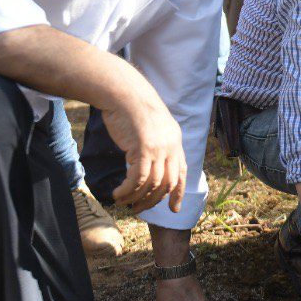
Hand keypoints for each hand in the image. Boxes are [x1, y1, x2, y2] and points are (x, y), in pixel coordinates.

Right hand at [104, 93, 187, 212]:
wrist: (123, 91)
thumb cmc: (131, 106)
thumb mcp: (150, 125)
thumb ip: (155, 142)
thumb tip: (148, 161)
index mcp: (175, 140)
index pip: (182, 172)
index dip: (178, 193)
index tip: (173, 209)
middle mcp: (171, 146)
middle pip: (167, 183)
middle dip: (153, 201)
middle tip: (138, 209)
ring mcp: (158, 148)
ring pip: (152, 185)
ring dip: (137, 198)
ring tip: (123, 202)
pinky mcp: (143, 149)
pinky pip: (138, 179)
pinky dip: (128, 191)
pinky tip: (118, 194)